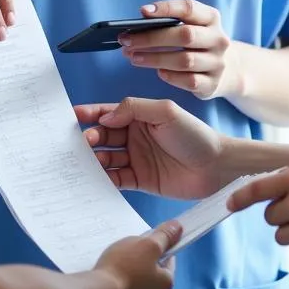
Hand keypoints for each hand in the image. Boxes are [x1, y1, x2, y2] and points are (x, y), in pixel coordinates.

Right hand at [76, 97, 228, 198]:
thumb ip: (135, 108)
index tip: (72, 117)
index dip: (91, 114)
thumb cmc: (196, 135)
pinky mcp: (140, 180)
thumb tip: (105, 116)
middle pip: (104, 136)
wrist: (216, 167)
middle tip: (81, 142)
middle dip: (89, 138)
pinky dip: (103, 179)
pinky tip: (94, 179)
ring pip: (106, 158)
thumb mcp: (166, 112)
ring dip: (93, 159)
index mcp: (141, 116)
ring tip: (84, 161)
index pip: (110, 113)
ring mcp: (137, 158)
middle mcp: (136, 136)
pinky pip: (115, 179)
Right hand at [93, 221, 180, 288]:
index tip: (151, 238)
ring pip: (137, 279)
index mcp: (164, 285)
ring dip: (131, 268)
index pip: (169, 261)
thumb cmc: (127, 265)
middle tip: (134, 246)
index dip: (162, 246)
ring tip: (120, 256)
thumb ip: (165, 236)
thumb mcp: (150, 244)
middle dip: (145, 257)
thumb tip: (179, 228)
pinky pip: (121, 286)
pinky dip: (119, 277)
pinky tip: (110, 269)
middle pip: (152, 270)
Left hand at [120, 0, 242, 100]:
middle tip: (126, 40)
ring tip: (133, 57)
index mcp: (212, 18)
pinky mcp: (212, 84)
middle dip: (152, 38)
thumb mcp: (193, 26)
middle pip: (185, 35)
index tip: (142, 11)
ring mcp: (217, 63)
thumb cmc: (198, 42)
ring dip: (154, 59)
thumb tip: (140, 20)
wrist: (227, 68)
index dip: (166, 8)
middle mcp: (218, 39)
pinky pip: (188, 81)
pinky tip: (158, 72)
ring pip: (184, 60)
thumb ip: (171, 21)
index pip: (189, 8)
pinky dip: (170, 76)